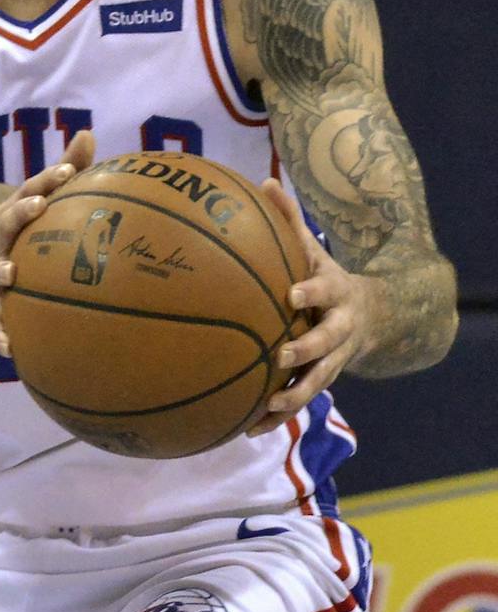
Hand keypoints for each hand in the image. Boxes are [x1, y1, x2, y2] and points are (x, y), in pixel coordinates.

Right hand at [0, 130, 96, 355]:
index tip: (66, 172)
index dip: (45, 180)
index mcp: (12, 219)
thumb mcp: (41, 212)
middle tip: (38, 206)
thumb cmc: (24, 245)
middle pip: (4, 223)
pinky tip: (9, 349)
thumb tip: (88, 132)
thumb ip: (66, 173)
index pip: (27, 193)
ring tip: (11, 273)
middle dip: (18, 213)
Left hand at [247, 179, 367, 436]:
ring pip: (316, 383)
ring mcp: (332, 360)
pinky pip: (297, 402)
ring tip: (266, 407)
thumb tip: (264, 182)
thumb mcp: (313, 249)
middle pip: (327, 345)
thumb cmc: (323, 276)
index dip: (311, 291)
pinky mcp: (319, 381)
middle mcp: (338, 331)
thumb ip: (288, 221)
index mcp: (334, 294)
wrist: (369, 316)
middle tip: (281, 356)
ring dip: (292, 397)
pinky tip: (241, 429)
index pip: (324, 290)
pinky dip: (274, 417)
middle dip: (307, 351)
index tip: (292, 292)